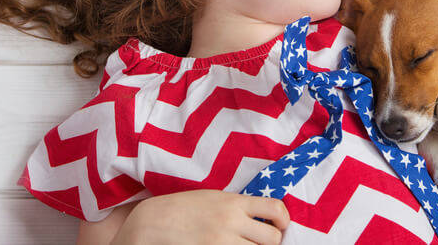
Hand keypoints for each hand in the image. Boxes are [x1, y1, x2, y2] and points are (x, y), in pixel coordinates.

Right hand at [110, 189, 289, 244]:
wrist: (154, 221)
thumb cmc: (185, 207)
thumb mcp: (215, 197)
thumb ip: (239, 206)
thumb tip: (264, 217)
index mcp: (234, 202)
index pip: (275, 209)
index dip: (283, 219)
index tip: (280, 225)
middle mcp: (231, 222)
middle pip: (272, 239)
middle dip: (271, 242)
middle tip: (261, 241)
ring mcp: (222, 242)